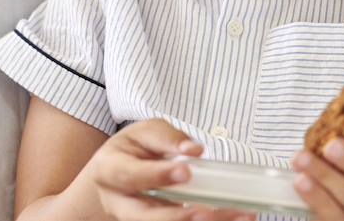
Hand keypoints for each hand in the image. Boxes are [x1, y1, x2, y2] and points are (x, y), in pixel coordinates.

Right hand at [86, 118, 255, 220]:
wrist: (120, 168)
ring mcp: (134, 219)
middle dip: (177, 217)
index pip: (130, 175)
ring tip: (234, 217)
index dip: (157, 175)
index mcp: (109, 170)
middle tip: (206, 212)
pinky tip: (233, 219)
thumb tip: (193, 150)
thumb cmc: (134, 147)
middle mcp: (118, 202)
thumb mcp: (146, 131)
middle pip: (145, 217)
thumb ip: (167, 137)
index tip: (186, 171)